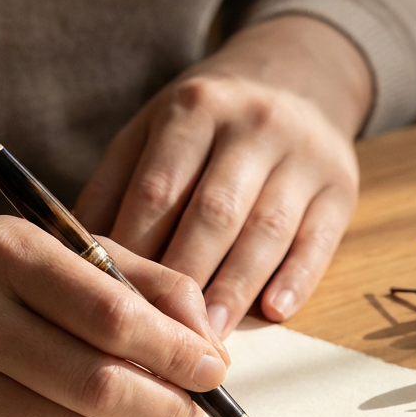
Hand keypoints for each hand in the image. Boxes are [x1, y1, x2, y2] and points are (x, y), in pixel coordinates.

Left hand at [75, 16, 371, 336]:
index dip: (138, 250)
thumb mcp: (154, 130)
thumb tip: (75, 255)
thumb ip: (117, 186)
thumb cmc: (209, 126)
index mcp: (194, 110)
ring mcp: (303, 155)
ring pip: (266, 230)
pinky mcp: (341, 186)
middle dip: (187, 277)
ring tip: (211, 337)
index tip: (118, 302)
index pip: (160, 190)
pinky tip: (275, 311)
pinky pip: (319, 239)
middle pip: (214, 212)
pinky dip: (297, 278)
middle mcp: (252, 125)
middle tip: (164, 334)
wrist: (298, 80)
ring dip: (236, 288)